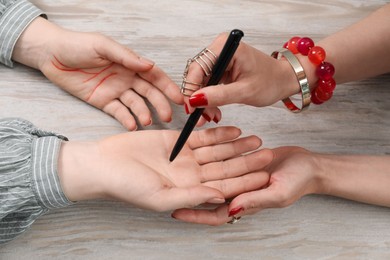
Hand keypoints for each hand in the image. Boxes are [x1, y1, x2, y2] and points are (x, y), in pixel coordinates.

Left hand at [13, 17, 182, 129]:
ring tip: (148, 122)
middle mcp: (126, 78)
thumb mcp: (103, 46)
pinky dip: (127, 119)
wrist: (50, 54)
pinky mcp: (102, 102)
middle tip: (168, 117)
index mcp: (129, 63)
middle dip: (160, 104)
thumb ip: (127, 57)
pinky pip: (118, 112)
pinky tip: (133, 125)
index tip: (179, 98)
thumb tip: (149, 66)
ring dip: (144, 113)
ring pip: (135, 105)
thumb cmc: (76, 45)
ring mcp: (115, 91)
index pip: (154, 76)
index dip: (168, 87)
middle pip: (149, 93)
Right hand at [58, 126, 273, 211]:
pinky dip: (218, 132)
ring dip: (236, 145)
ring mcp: (184, 157)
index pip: (223, 186)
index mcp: (188, 192)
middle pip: (225, 167)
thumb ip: (191, 196)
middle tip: (269, 153)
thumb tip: (219, 197)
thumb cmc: (126, 185)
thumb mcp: (160, 196)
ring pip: (217, 150)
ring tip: (257, 138)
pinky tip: (234, 128)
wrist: (103, 164)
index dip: (244, 181)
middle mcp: (190, 175)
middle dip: (247, 161)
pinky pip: (202, 136)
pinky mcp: (176, 141)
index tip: (265, 175)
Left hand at [172, 146, 319, 224]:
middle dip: (188, 195)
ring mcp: (239, 177)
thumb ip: (255, 201)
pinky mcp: (241, 163)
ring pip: (212, 177)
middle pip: (207, 196)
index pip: (214, 214)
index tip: (174, 212)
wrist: (310, 165)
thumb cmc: (299, 182)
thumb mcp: (278, 193)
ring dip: (197, 174)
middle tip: (167, 189)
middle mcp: (238, 192)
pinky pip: (222, 160)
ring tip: (176, 167)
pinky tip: (199, 148)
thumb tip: (232, 209)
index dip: (195, 214)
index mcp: (244, 204)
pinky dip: (212, 155)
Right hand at [183, 33, 300, 114]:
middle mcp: (219, 49)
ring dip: (202, 101)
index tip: (191, 108)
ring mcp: (219, 58)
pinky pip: (206, 84)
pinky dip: (208, 99)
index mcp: (226, 47)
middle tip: (201, 117)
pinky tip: (213, 110)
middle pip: (196, 75)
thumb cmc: (271, 81)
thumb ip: (219, 95)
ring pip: (199, 82)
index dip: (191, 89)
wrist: (283, 80)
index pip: (198, 67)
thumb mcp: (245, 92)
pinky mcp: (220, 68)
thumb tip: (195, 100)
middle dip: (197, 98)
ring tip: (211, 116)